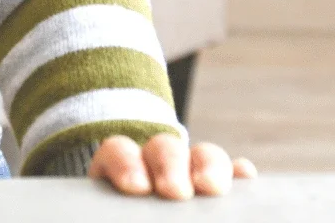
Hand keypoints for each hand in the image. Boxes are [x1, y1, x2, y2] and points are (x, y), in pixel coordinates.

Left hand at [89, 133, 255, 197]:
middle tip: (173, 190)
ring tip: (210, 187)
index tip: (135, 186)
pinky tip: (245, 178)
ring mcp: (190, 168)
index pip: (119, 151)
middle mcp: (156, 162)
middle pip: (163, 149)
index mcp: (120, 169)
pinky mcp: (219, 182)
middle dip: (170, 165)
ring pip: (201, 154)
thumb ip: (122, 209)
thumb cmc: (121, 215)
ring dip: (207, 166)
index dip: (126, 162)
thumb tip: (133, 203)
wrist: (132, 212)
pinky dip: (239, 174)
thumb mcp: (117, 211)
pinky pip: (233, 172)